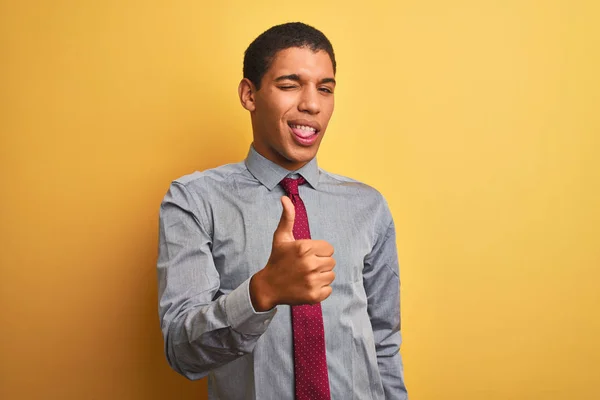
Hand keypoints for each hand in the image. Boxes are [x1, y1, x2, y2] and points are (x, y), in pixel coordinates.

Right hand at [250, 196, 335, 310]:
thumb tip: (285, 198)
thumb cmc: (277, 259)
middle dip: (321, 263)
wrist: (267, 287)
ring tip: (306, 276)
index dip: (319, 251)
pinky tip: (307, 286)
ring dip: (321, 276)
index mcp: (304, 247)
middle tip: (306, 266)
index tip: (307, 255)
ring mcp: (312, 281)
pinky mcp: (314, 296)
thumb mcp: (281, 237)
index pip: (329, 248)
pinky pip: (329, 289)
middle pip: (332, 262)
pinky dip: (321, 289)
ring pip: (331, 275)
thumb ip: (288, 217)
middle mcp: (309, 264)